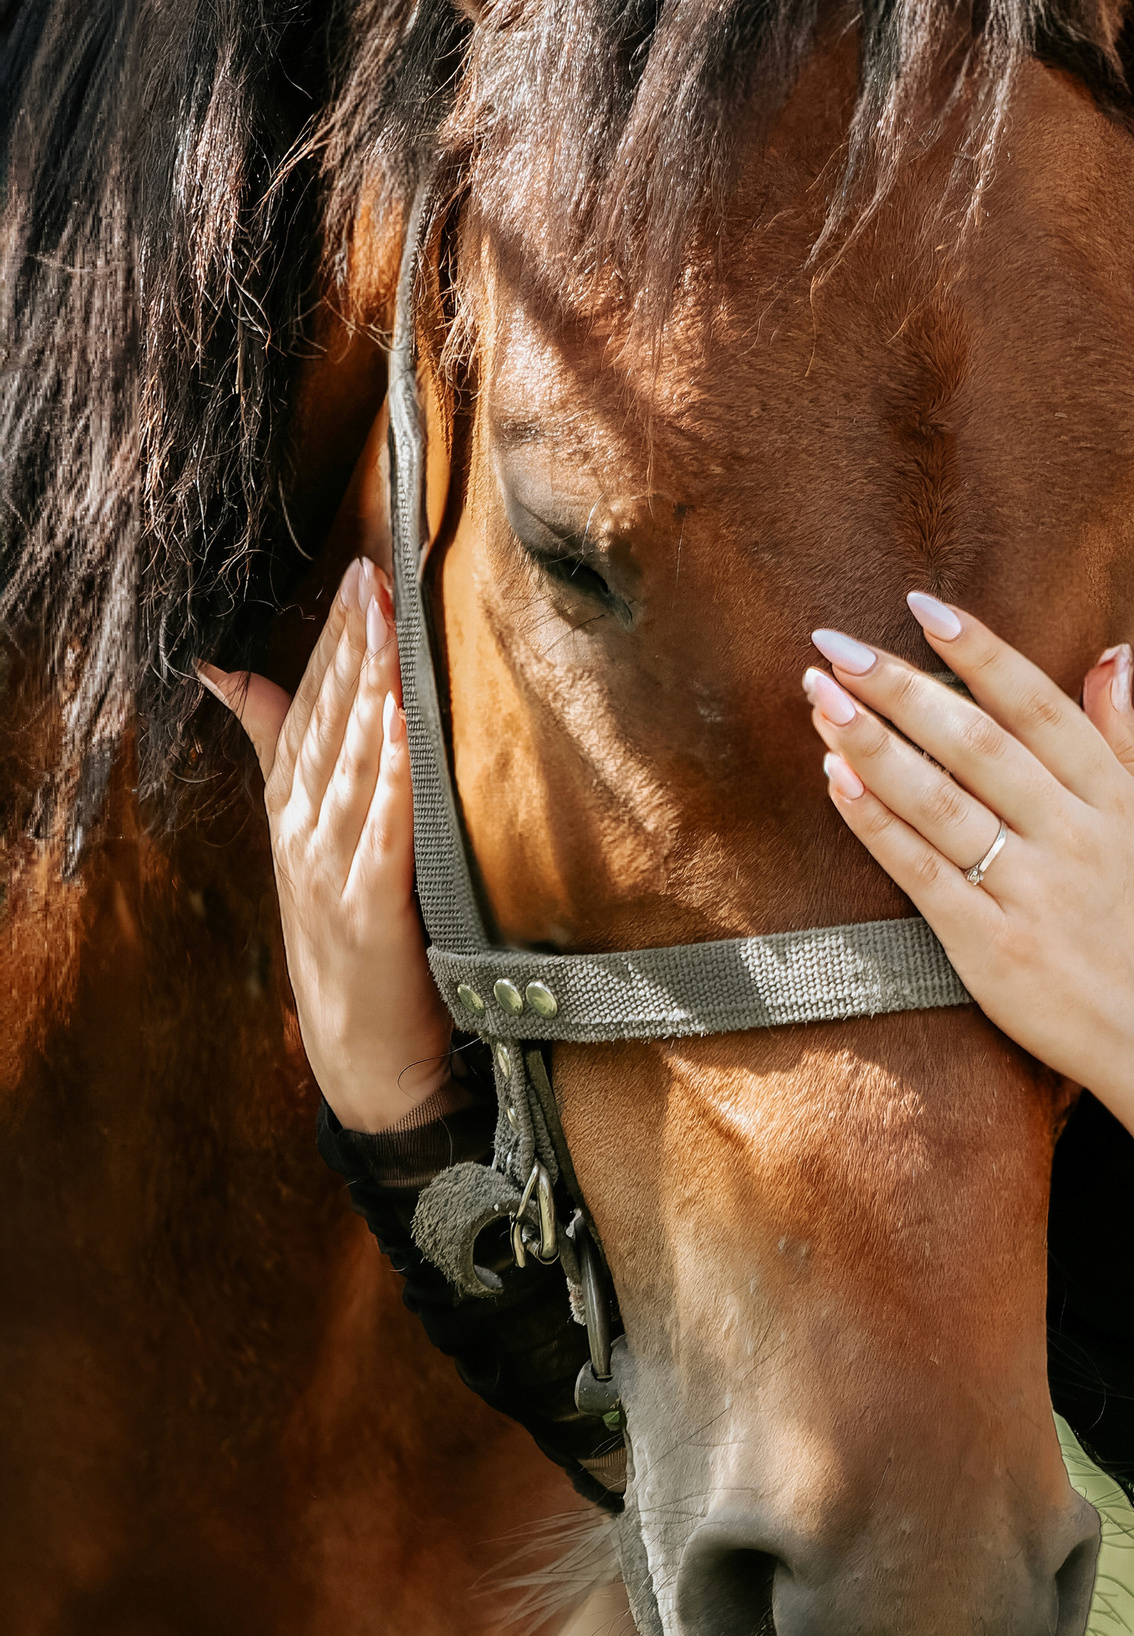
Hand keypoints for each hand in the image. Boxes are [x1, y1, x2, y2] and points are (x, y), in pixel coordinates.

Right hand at [199, 557, 462, 1132]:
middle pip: (326, 721)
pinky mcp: (369, 908)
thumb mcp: (313, 848)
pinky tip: (406, 723)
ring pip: (349, 760)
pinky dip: (392, 771)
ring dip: (370, 688)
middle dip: (350, 645)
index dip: (330, 642)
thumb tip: (225, 677)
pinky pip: (383, 826)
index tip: (356, 577)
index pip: (306, 709)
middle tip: (372, 575)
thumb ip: (283, 760)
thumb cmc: (351, 948)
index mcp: (293, 814)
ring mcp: (330, 869)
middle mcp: (303, 833)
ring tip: (389, 624)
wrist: (361, 1061)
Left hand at [802, 593, 1133, 1133]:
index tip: (922, 606)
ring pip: (941, 801)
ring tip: (821, 699)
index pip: (1038, 705)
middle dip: (901, 687)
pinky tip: (836, 783)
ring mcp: (1032, 893)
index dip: (979, 652)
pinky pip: (924, 875)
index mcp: (1114, 798)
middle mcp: (1074, 836)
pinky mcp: (993, 949)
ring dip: (874, 745)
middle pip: (977, 743)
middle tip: (836, 644)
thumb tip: (1106, 653)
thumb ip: (1127, 738)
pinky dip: (879, 826)